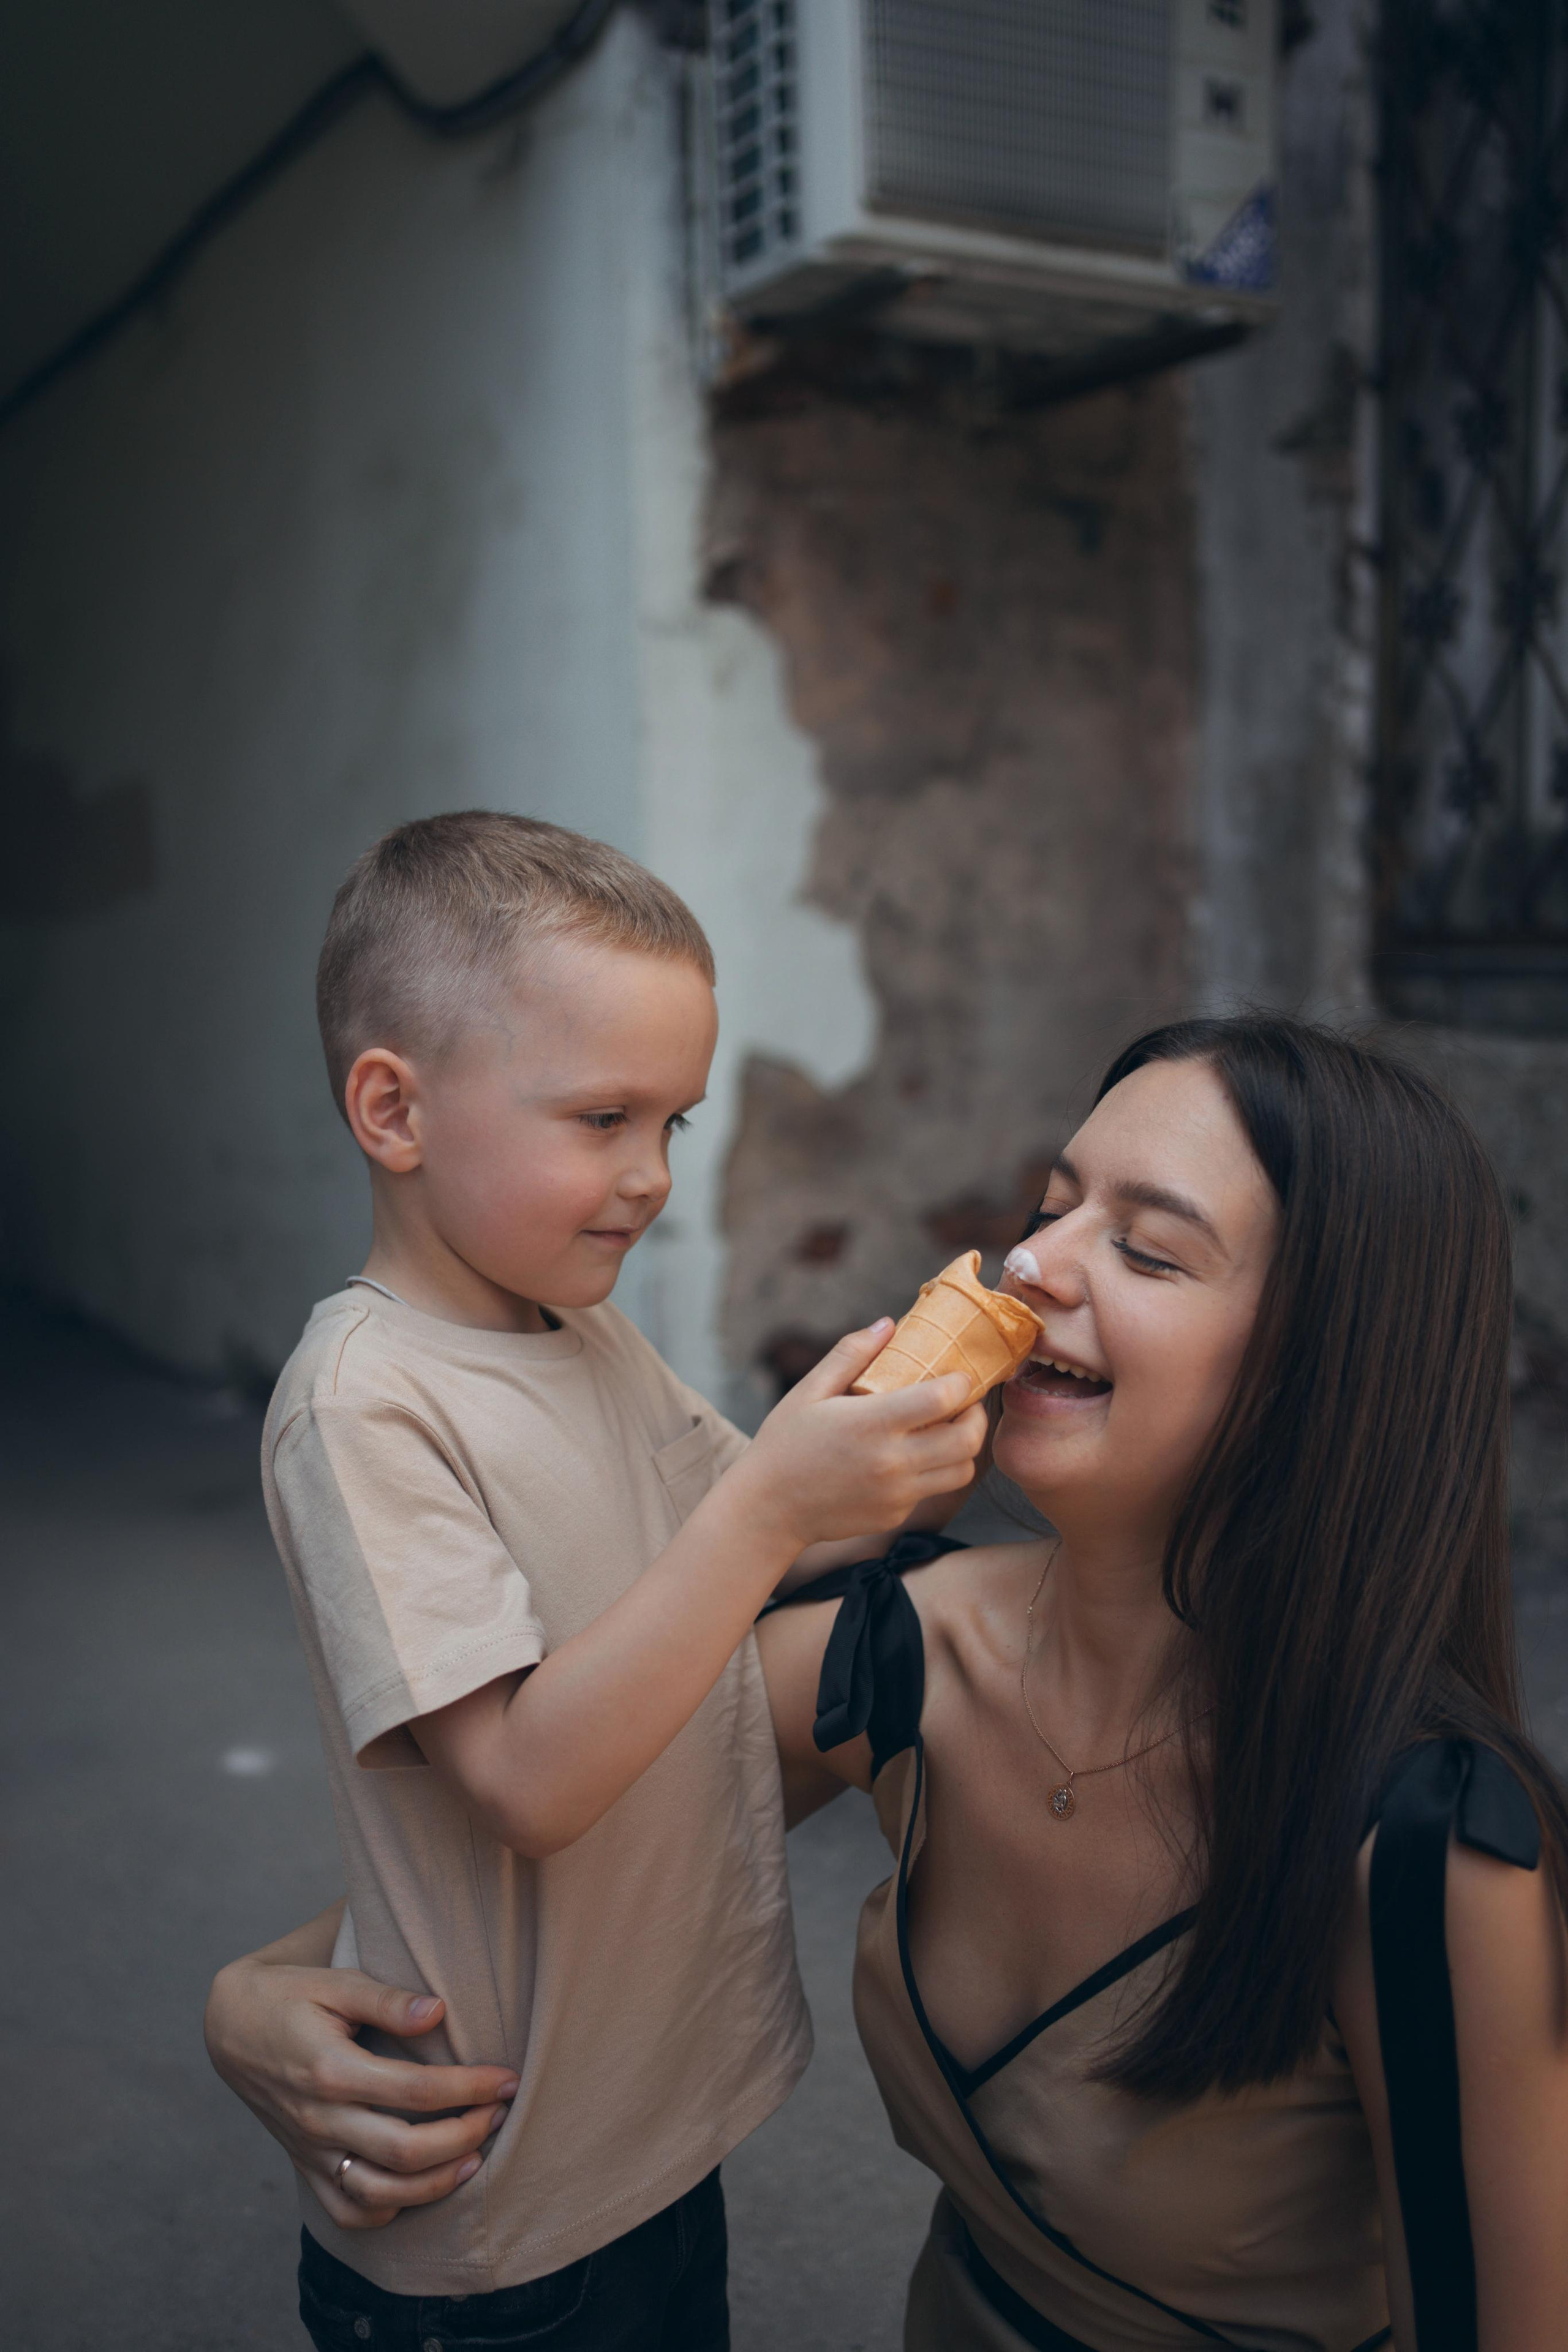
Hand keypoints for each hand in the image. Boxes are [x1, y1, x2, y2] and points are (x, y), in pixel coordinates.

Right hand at [205, 1957, 517, 2230]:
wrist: (229, 2026)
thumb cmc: (290, 1994)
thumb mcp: (336, 1982)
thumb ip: (387, 2000)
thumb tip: (439, 2012)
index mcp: (331, 2070)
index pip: (417, 2091)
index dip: (470, 2087)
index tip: (508, 2079)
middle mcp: (319, 2119)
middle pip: (405, 2152)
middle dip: (465, 2136)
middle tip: (498, 2112)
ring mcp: (310, 2150)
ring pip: (380, 2194)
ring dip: (436, 2183)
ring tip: (476, 2155)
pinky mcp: (304, 2165)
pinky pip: (347, 2211)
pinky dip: (388, 2211)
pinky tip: (420, 2187)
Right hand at [738, 1322, 987, 1551]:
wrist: (767, 1509)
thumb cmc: (785, 1443)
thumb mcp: (809, 1391)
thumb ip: (851, 1354)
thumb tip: (888, 1323)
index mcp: (872, 1424)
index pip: (942, 1399)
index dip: (961, 1382)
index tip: (957, 1375)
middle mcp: (892, 1462)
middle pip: (967, 1440)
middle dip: (976, 1416)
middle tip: (964, 1404)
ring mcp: (896, 1494)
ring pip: (961, 1471)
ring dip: (963, 1448)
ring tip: (947, 1430)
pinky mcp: (895, 1515)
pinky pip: (930, 1490)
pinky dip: (931, 1471)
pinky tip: (909, 1457)